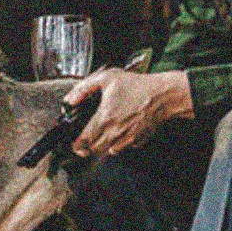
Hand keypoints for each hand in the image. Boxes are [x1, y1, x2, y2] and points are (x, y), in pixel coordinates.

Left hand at [63, 67, 193, 156]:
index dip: (75, 144)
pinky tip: (120, 132)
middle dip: (88, 146)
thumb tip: (69, 100)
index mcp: (104, 119)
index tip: (74, 143)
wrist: (162, 95)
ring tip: (103, 134)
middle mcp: (114, 132)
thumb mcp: (106, 78)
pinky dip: (119, 144)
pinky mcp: (138, 140)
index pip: (83, 142)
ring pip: (108, 151)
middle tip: (86, 139)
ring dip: (103, 146)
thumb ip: (83, 89)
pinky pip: (124, 148)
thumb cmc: (137, 86)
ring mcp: (127, 138)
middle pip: (94, 150)